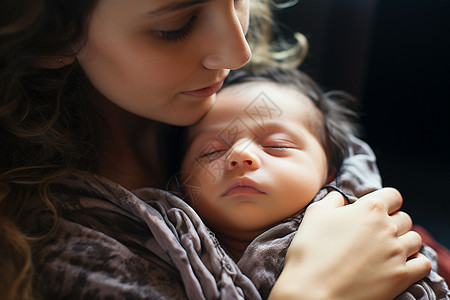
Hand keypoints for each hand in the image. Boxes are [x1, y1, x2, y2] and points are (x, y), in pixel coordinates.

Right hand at [269, 188, 431, 299]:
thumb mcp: (315, 214)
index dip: (384, 201)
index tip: (375, 210)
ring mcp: (396, 253)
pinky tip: (400, 263)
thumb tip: (341, 198)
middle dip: (392, 222)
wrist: (313, 290)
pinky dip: (415, 262)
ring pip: (415, 239)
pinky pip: (422, 264)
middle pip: (404, 218)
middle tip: (374, 232)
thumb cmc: (311, 250)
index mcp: (369, 209)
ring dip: (403, 241)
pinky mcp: (401, 276)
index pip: (392, 196)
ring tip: (386, 249)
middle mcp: (387, 228)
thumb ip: (332, 200)